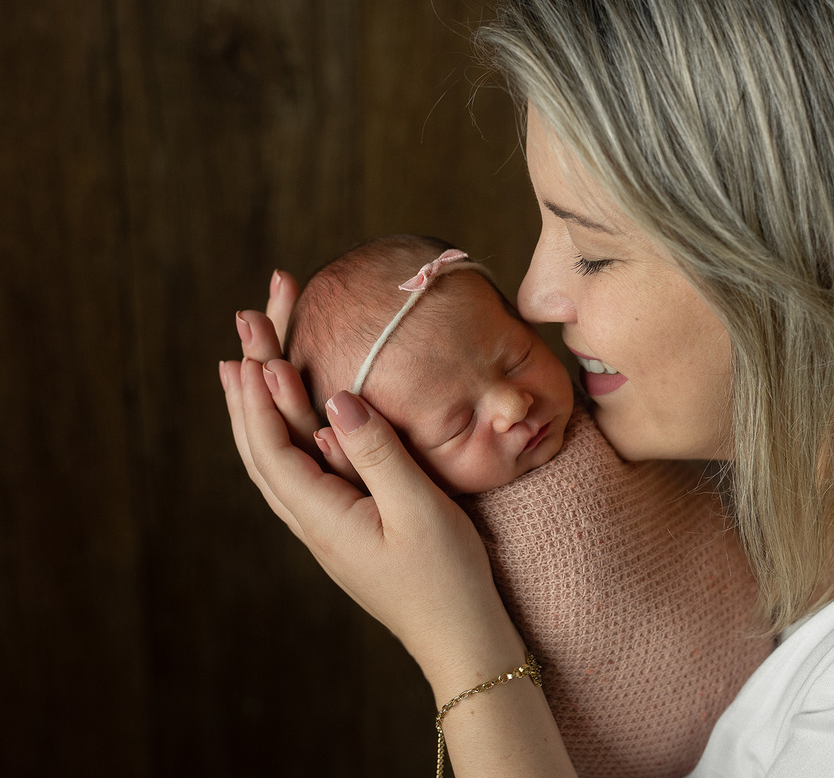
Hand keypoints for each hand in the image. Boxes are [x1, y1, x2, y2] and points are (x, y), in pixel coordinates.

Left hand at [220, 271, 524, 695]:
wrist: (461, 639)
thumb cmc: (447, 580)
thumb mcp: (419, 510)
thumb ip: (376, 452)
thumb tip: (336, 398)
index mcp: (322, 515)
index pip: (270, 442)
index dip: (258, 387)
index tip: (254, 335)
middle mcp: (312, 519)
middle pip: (261, 441)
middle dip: (250, 377)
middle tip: (249, 316)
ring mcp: (326, 524)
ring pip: (275, 454)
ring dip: (260, 401)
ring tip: (250, 355)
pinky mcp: (345, 524)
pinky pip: (300, 468)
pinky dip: (286, 429)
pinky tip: (293, 413)